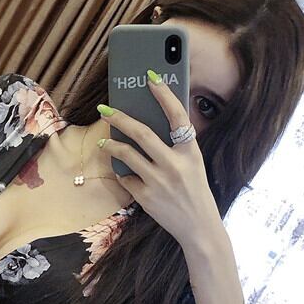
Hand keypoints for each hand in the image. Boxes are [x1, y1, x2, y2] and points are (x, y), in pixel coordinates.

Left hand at [96, 71, 222, 247]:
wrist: (198, 226)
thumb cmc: (195, 190)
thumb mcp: (194, 163)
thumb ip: (177, 145)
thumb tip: (151, 122)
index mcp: (191, 151)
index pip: (177, 115)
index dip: (164, 93)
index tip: (150, 76)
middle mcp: (175, 164)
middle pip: (142, 133)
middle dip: (120, 118)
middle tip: (105, 108)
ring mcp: (159, 181)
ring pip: (127, 154)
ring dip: (112, 144)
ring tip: (105, 140)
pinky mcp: (146, 197)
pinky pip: (126, 177)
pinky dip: (122, 172)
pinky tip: (121, 169)